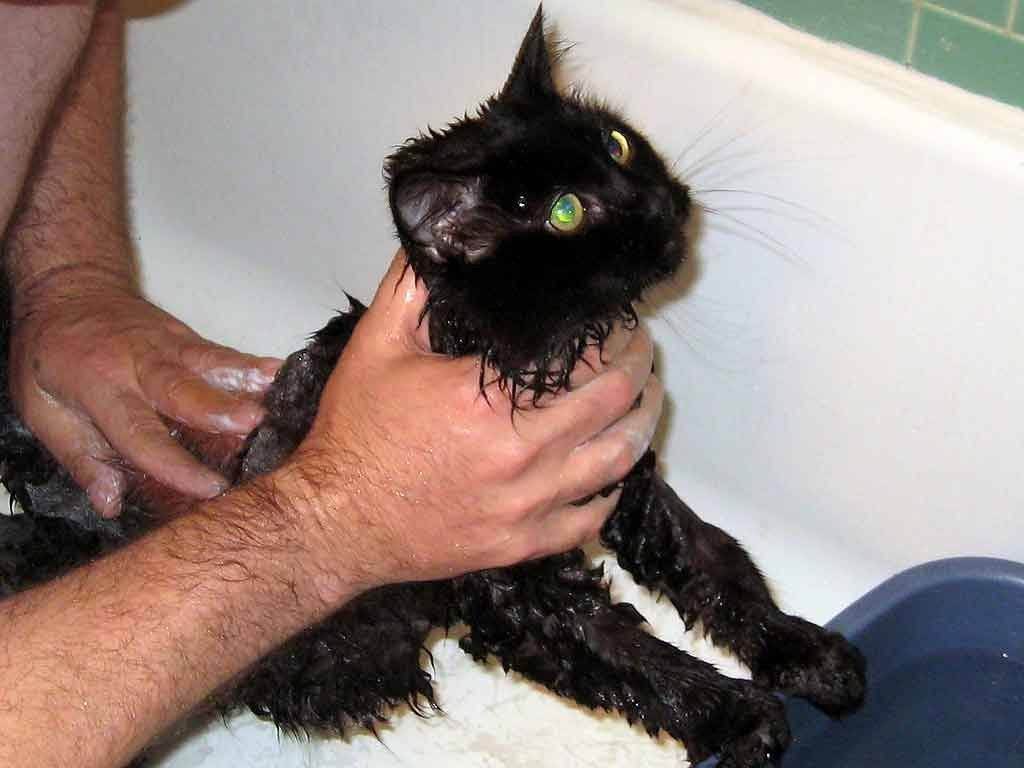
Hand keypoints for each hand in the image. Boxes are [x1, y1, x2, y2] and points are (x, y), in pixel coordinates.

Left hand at [8, 284, 280, 516]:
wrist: (69, 287)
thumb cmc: (50, 353)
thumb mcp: (38, 406)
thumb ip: (78, 455)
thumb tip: (110, 502)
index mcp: (97, 385)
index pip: (138, 431)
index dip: (174, 462)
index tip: (209, 487)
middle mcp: (138, 363)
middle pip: (180, 388)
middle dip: (218, 407)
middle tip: (253, 423)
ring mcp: (168, 345)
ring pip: (209, 361)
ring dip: (245, 377)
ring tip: (278, 390)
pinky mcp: (189, 337)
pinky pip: (222, 352)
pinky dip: (252, 363)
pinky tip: (281, 372)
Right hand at [287, 253, 663, 592]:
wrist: (334, 523)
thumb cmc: (355, 435)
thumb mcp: (376, 345)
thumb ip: (413, 286)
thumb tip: (440, 239)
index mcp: (490, 400)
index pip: (583, 361)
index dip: (615, 338)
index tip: (621, 323)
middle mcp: (520, 454)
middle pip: (613, 405)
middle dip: (639, 371)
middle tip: (642, 352)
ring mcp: (525, 505)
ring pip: (615, 462)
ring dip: (642, 425)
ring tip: (648, 401)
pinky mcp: (520, 545)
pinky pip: (587, 521)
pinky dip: (611, 493)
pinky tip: (614, 473)